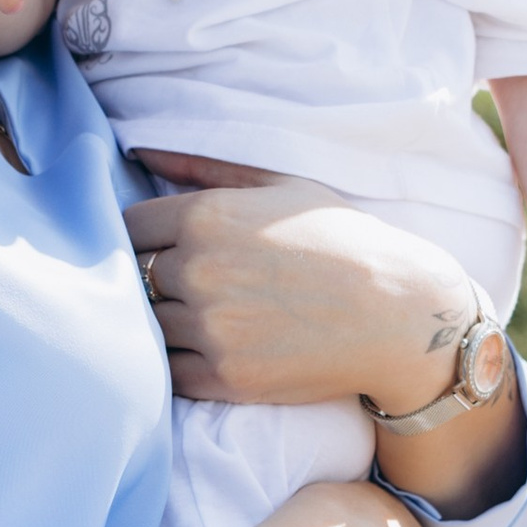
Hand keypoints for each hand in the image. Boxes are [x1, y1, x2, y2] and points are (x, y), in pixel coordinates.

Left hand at [125, 168, 477, 423]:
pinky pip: (169, 374)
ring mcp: (210, 329)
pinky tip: (210, 349)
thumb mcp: (280, 185)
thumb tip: (140, 147)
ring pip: (148, 327)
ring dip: (165, 324)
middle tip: (190, 286)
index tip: (163, 248)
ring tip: (206, 317)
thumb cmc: (343, 241)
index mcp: (204, 216)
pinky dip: (180, 364)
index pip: (127, 228)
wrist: (399, 314)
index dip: (142, 238)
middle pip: (135, 279)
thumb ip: (205, 166)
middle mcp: (199, 272)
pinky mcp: (226, 378)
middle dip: (155, 281)